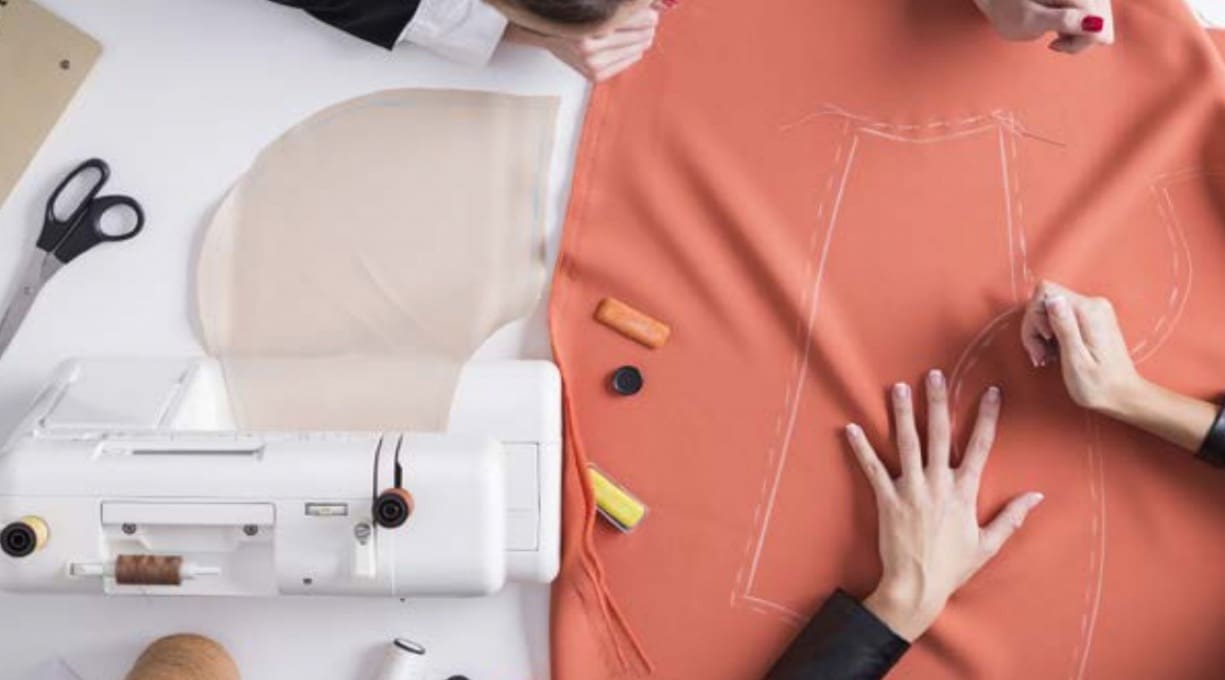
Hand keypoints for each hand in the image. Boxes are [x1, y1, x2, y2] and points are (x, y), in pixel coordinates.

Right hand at [504, 7, 659, 80]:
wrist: (548, 34)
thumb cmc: (572, 16)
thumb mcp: (591, 5)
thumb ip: (618, 6)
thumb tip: (652, 5)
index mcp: (587, 25)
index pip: (629, 17)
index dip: (644, 11)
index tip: (652, 8)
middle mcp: (588, 46)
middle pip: (637, 34)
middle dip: (648, 24)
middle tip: (651, 18)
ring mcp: (592, 64)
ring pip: (636, 48)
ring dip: (643, 38)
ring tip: (643, 31)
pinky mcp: (595, 75)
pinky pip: (628, 61)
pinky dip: (634, 52)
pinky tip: (631, 46)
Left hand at [847, 372, 1043, 640]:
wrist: (917, 586)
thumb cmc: (952, 567)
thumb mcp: (987, 544)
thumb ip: (1011, 517)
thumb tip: (1037, 496)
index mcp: (964, 492)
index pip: (979, 447)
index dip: (986, 417)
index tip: (991, 391)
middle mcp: (938, 484)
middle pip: (939, 435)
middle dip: (937, 402)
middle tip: (935, 374)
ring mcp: (911, 489)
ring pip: (907, 444)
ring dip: (902, 414)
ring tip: (898, 387)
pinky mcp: (887, 499)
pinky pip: (872, 468)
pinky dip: (861, 448)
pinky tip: (851, 428)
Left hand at [974, 0, 1113, 53]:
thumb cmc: (1008, 9)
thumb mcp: (1030, 20)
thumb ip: (1063, 20)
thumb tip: (1097, 23)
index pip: (1100, 23)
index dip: (1079, 41)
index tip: (1053, 44)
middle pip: (1104, 23)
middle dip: (1080, 38)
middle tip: (1053, 40)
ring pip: (1103, 21)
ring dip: (1080, 33)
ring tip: (1056, 32)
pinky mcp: (1088, 0)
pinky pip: (1097, 18)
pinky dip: (1081, 27)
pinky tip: (1063, 27)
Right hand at [1021, 281, 1142, 414]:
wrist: (1123, 395)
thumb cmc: (1099, 385)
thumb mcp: (1076, 360)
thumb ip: (1064, 327)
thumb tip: (1052, 298)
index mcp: (1089, 311)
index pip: (1045, 291)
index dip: (1035, 316)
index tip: (1044, 340)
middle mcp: (1093, 304)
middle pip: (1045, 300)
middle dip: (1035, 328)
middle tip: (1041, 355)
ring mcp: (1093, 310)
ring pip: (1049, 308)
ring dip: (1041, 334)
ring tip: (1048, 357)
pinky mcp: (1091, 318)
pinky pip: (1059, 316)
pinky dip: (1051, 334)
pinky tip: (1055, 353)